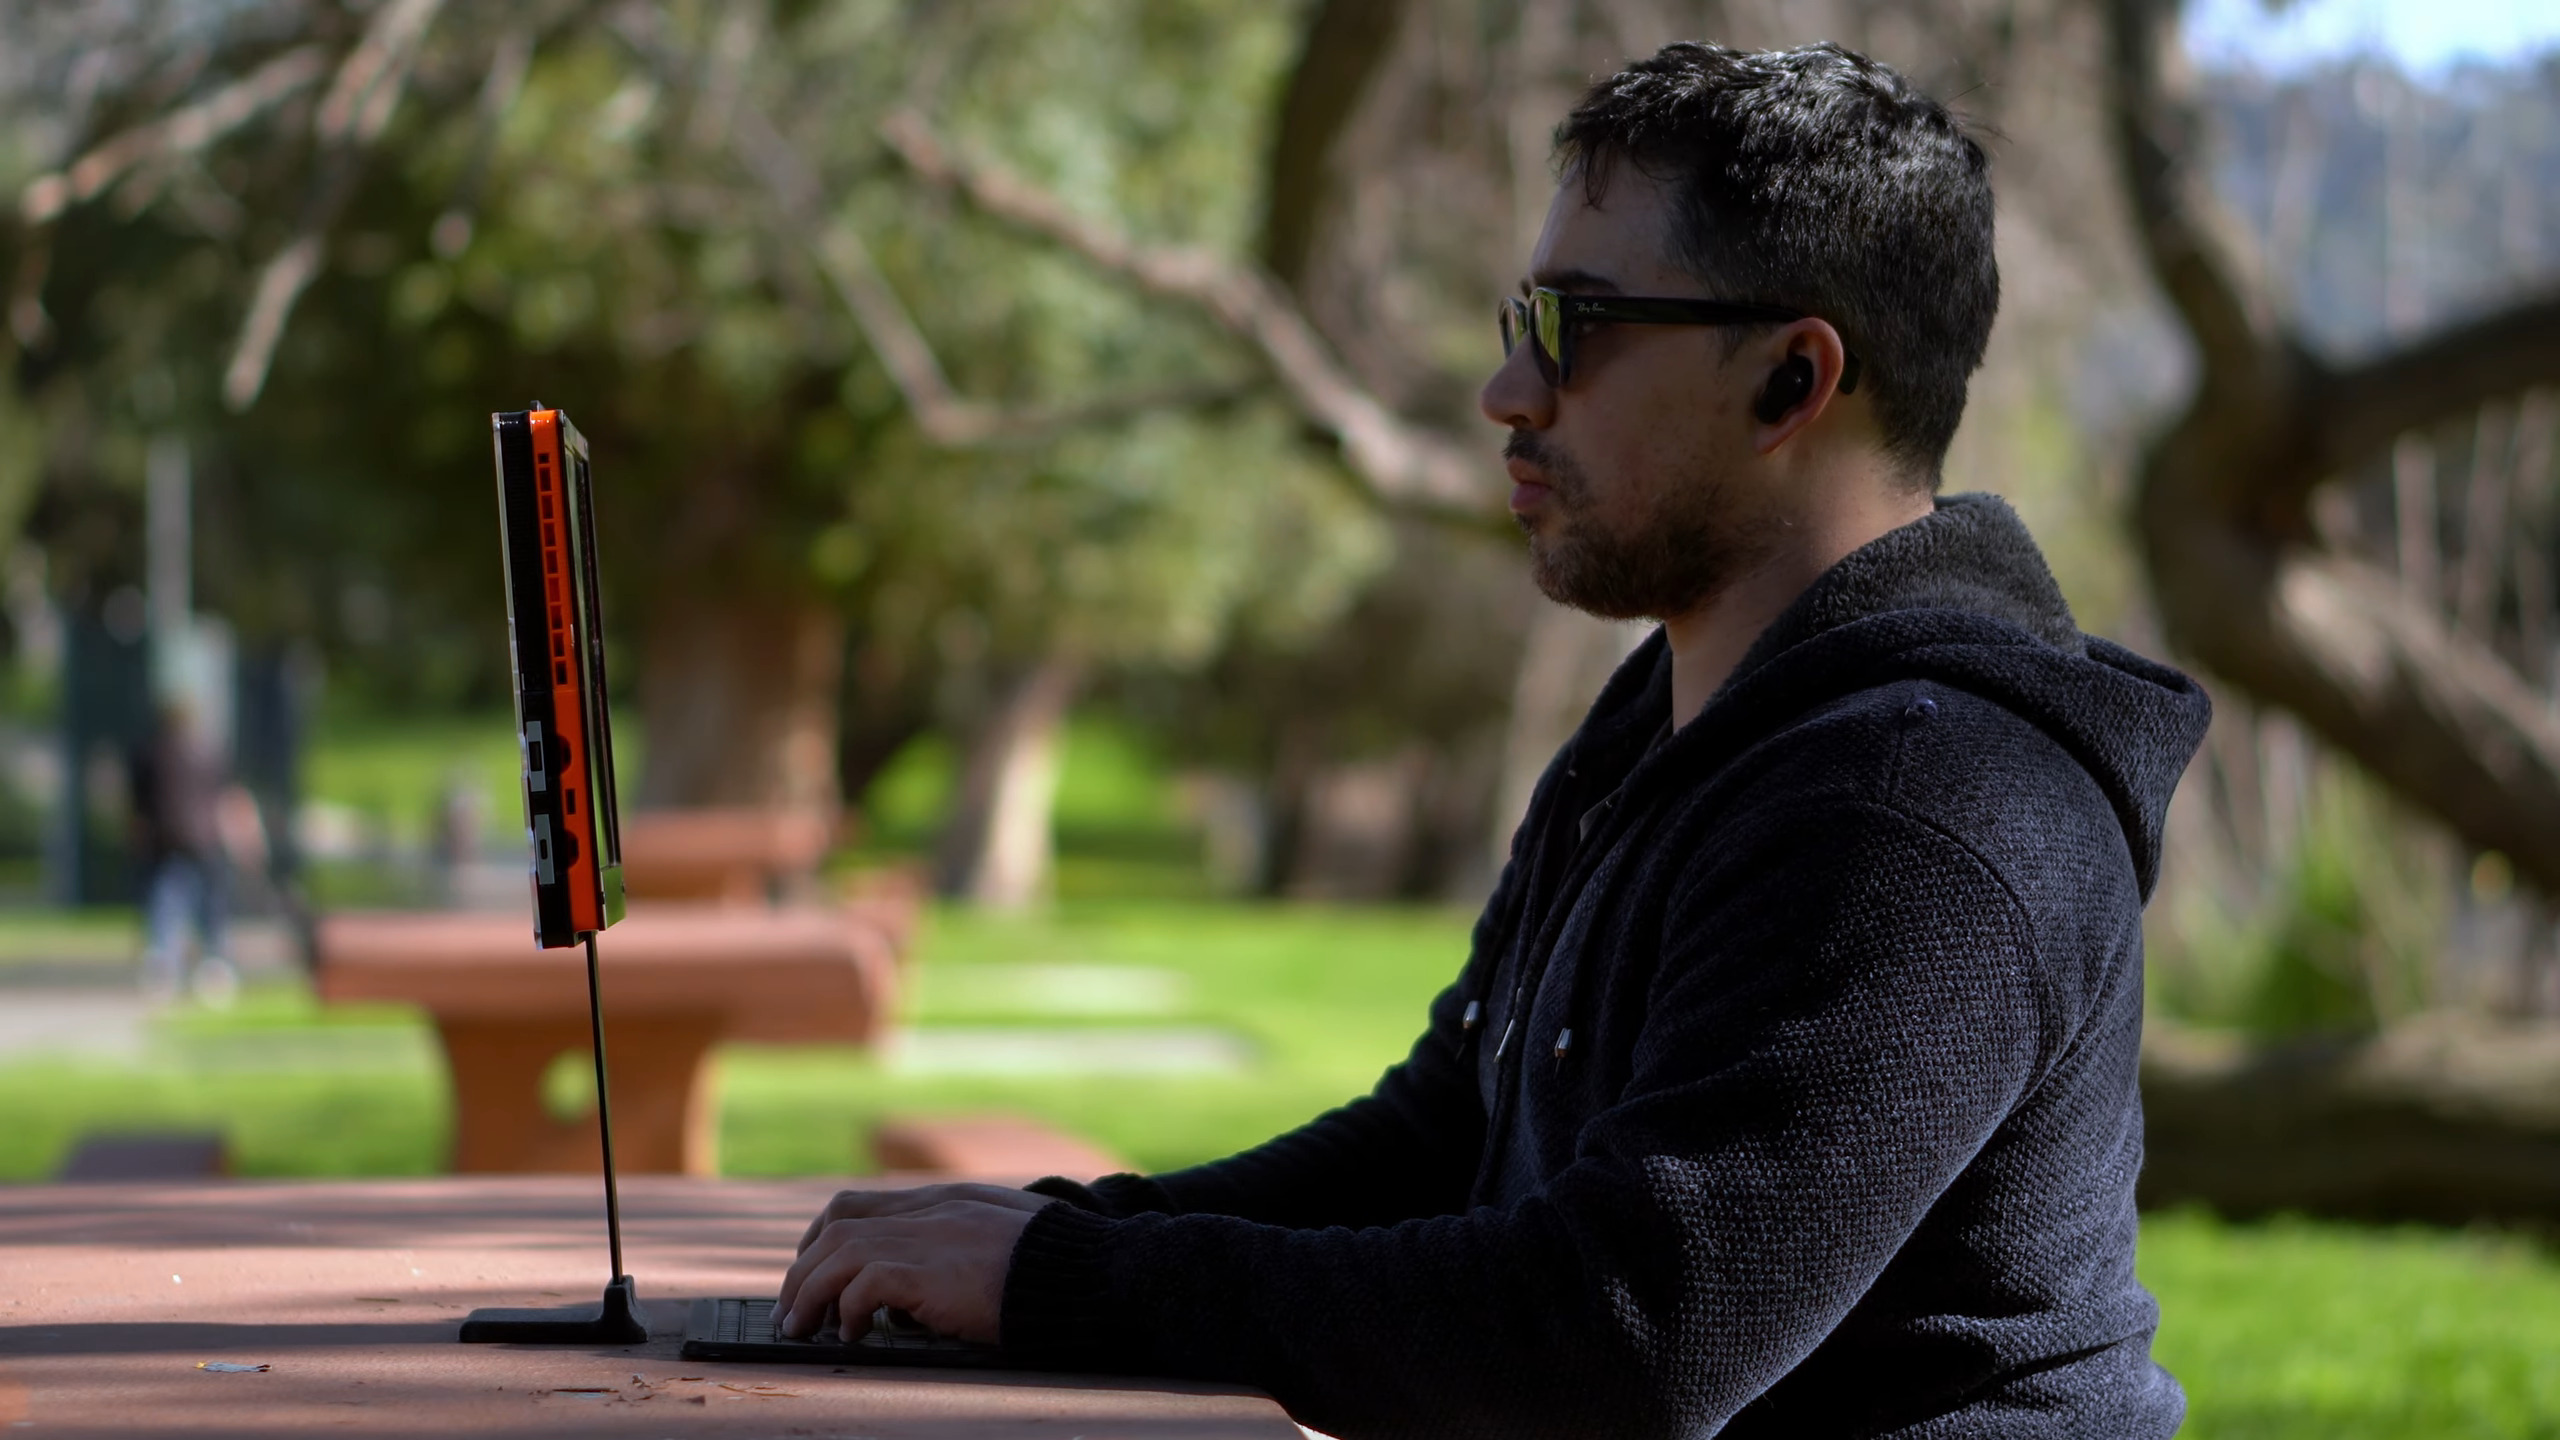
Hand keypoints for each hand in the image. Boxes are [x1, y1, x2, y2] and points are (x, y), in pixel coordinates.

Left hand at [776, 1195, 1045, 1345]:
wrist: (1089, 1269)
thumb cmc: (1055, 1265)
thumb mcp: (997, 1238)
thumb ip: (953, 1247)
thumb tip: (909, 1298)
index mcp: (943, 1200)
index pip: (855, 1204)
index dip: (818, 1240)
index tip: (808, 1273)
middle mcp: (929, 1211)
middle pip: (836, 1229)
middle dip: (801, 1273)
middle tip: (792, 1314)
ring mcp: (929, 1237)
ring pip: (838, 1253)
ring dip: (809, 1293)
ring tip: (802, 1330)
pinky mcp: (931, 1272)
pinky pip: (862, 1285)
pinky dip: (846, 1309)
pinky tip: (851, 1335)